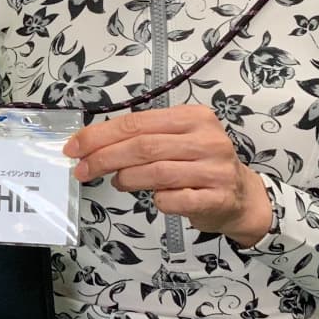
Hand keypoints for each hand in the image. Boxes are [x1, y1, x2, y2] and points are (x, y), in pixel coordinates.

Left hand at [63, 104, 271, 245]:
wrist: (242, 196)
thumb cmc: (201, 165)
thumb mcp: (178, 140)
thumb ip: (145, 138)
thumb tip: (94, 146)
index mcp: (194, 117)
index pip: (137, 123)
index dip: (100, 135)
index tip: (75, 147)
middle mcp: (207, 139)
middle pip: (143, 146)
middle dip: (104, 158)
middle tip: (83, 170)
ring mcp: (215, 169)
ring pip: (155, 172)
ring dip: (126, 178)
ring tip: (118, 182)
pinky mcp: (217, 198)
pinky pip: (173, 199)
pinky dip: (156, 200)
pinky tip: (154, 198)